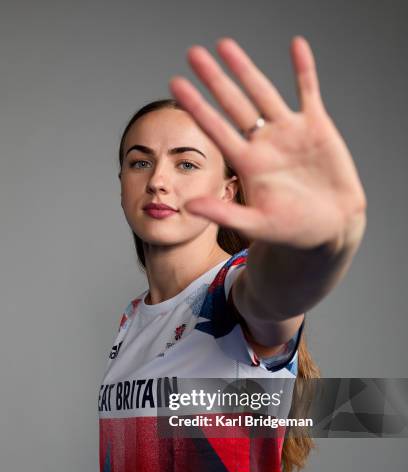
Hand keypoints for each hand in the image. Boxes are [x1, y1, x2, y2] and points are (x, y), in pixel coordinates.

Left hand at [169, 37, 366, 250]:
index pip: (215, 128)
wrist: (331, 228)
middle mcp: (264, 143)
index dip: (196, 106)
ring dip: (246, 69)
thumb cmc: (293, 230)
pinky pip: (308, 91)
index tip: (175, 84)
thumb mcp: (256, 224)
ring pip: (264, 93)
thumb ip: (223, 214)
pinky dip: (304, 69)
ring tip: (225, 45)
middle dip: (214, 80)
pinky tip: (296, 44)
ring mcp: (289, 132)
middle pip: (234, 104)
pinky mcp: (316, 127)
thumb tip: (188, 207)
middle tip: (193, 54)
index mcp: (247, 163)